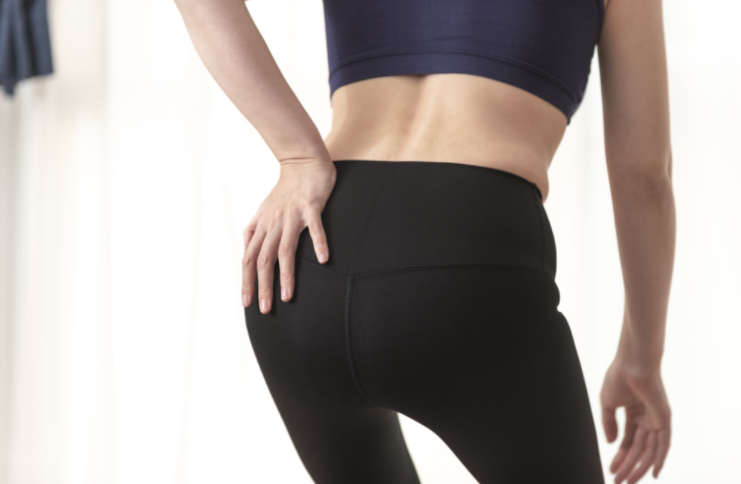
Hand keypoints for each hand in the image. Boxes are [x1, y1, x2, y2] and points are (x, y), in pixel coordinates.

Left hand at [241, 158, 336, 312]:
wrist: (303, 164)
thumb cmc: (286, 190)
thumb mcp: (264, 211)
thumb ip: (255, 231)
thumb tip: (246, 251)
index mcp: (262, 225)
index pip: (249, 258)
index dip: (246, 280)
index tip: (247, 303)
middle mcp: (273, 222)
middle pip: (263, 259)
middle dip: (262, 286)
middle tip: (265, 308)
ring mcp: (292, 215)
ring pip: (285, 250)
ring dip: (286, 275)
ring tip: (287, 297)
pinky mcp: (311, 207)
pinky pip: (315, 228)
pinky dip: (319, 244)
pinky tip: (324, 260)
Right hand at [600, 359, 671, 483]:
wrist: (632, 363)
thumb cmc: (618, 377)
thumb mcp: (608, 404)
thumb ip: (609, 423)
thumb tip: (610, 443)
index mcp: (633, 413)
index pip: (628, 440)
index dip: (619, 456)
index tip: (611, 469)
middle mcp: (646, 418)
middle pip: (638, 449)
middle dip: (628, 466)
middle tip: (618, 481)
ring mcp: (656, 419)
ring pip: (648, 450)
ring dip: (638, 466)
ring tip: (627, 480)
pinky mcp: (664, 419)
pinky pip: (664, 444)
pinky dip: (659, 459)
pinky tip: (652, 474)